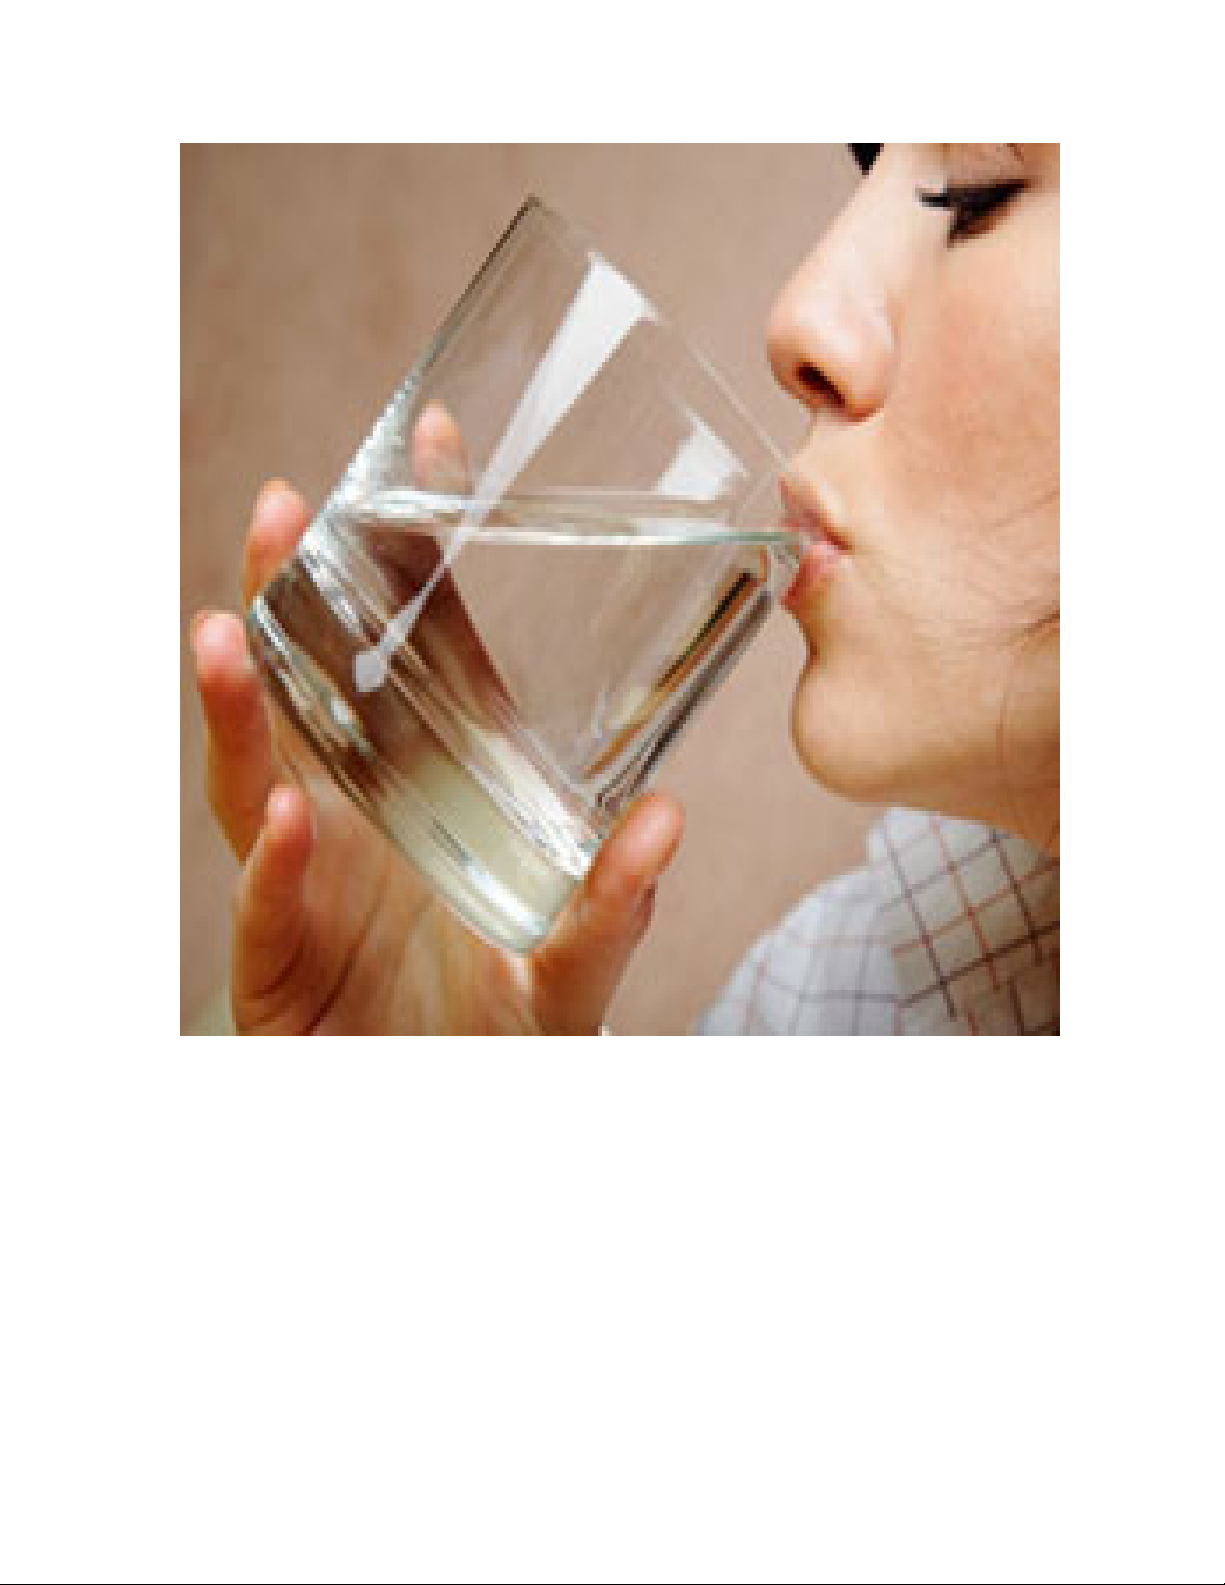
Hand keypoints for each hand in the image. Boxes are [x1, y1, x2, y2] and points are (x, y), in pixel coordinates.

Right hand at [190, 406, 683, 1033]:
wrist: (435, 1118)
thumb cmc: (499, 1028)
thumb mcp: (571, 968)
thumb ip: (614, 905)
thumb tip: (665, 819)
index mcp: (433, 788)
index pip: (424, 649)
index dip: (419, 552)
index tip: (435, 442)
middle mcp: (360, 814)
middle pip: (311, 687)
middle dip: (289, 597)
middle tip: (287, 508)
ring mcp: (307, 882)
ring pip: (260, 780)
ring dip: (243, 711)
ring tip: (230, 637)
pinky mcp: (275, 961)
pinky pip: (270, 906)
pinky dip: (281, 865)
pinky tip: (297, 818)